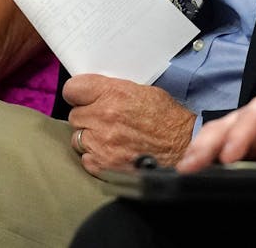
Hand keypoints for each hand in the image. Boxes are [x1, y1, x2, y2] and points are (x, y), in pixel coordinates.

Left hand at [62, 75, 196, 175]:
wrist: (183, 146)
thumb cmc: (167, 118)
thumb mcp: (143, 91)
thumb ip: (115, 91)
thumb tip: (96, 93)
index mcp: (113, 94)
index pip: (72, 89)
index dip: (76, 94)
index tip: (81, 98)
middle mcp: (103, 117)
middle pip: (74, 116)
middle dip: (87, 117)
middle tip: (102, 120)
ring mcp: (101, 143)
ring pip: (78, 138)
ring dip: (90, 138)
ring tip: (108, 138)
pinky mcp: (104, 165)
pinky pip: (85, 159)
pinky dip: (95, 157)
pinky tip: (111, 153)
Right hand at [177, 88, 255, 170]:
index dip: (241, 133)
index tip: (228, 156)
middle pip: (232, 120)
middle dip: (210, 141)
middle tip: (190, 164)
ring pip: (223, 131)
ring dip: (203, 148)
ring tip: (185, 168)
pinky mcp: (252, 141)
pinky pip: (226, 145)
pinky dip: (209, 156)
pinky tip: (196, 170)